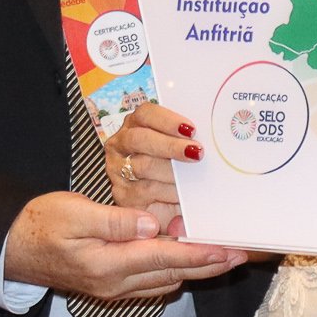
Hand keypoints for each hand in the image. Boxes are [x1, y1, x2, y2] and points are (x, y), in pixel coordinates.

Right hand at [1, 191, 242, 303]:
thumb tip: (151, 225)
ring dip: (197, 268)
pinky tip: (189, 256)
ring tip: (225, 252)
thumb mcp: (74, 213)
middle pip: (175, 274)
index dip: (202, 254)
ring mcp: (114, 288)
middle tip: (244, 253)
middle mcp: (116, 283)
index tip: (231, 250)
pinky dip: (177, 268)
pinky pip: (154, 280)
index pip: (167, 258)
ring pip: (167, 279)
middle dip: (211, 265)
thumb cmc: (40, 223)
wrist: (11, 248)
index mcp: (108, 265)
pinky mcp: (112, 286)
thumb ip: (115, 222)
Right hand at [110, 102, 198, 232]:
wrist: (162, 203)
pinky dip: (167, 192)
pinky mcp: (121, 194)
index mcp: (135, 125)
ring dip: (171, 171)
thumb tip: (198, 138)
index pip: (144, 114)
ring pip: (142, 166)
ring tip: (192, 177)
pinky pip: (145, 190)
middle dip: (170, 145)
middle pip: (139, 138)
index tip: (191, 129)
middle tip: (196, 152)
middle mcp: (120, 145)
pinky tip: (181, 195)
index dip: (167, 120)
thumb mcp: (178, 150)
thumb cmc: (173, 169)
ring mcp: (117, 169)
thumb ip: (184, 140)